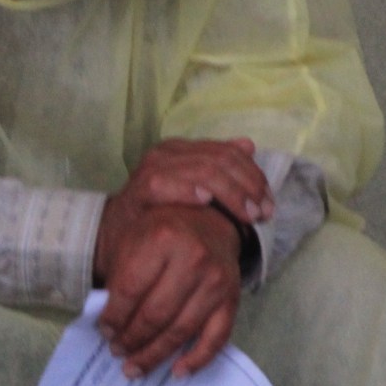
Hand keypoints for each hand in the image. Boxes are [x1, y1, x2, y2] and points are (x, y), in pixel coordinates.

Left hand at [92, 203, 243, 379]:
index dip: (113, 317)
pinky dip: (197, 359)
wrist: (211, 220)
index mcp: (162, 238)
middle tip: (117, 351)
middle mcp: (193, 258)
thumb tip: (109, 324)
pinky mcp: (232, 299)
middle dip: (131, 339)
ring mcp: (215, 281)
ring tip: (135, 367)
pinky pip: (216, 338)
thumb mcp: (134, 235)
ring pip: (180, 331)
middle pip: (154, 314)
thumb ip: (119, 273)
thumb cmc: (164, 231)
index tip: (104, 331)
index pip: (129, 290)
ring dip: (155, 355)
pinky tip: (178, 372)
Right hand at [114, 137, 272, 225]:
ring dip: (229, 193)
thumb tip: (248, 145)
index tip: (269, 204)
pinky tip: (205, 200)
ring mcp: (150, 170)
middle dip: (247, 188)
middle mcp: (167, 153)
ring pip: (200, 169)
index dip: (254, 177)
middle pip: (219, 161)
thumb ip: (217, 168)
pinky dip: (185, 189)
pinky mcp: (135, 191)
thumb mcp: (191, 190)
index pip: (228, 153)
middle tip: (262, 214)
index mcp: (183, 150)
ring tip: (246, 215)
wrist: (115, 239)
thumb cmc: (157, 217)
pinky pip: (162, 184)